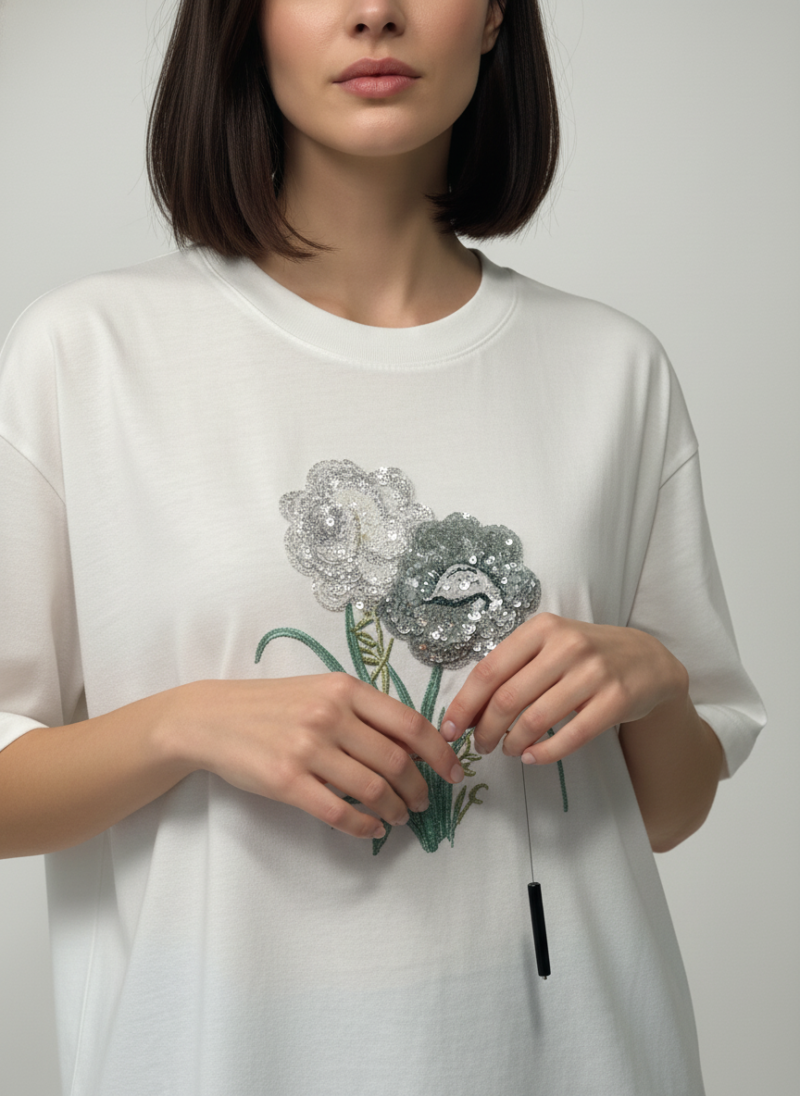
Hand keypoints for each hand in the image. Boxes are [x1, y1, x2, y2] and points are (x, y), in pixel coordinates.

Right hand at [172, 673, 464, 839]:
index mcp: (345, 689)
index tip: (453, 772)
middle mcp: (330, 715)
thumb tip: (413, 743)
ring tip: (400, 817)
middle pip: (397, 761)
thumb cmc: (272, 704)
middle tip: (423, 802)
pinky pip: (338, 812)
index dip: (439, 753)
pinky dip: (363, 825)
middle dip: (419, 788)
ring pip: (373, 789)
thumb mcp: (321, 690)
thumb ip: (363, 710)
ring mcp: (308, 749)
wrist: (211, 718)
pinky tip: (371, 828)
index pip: (409, 724)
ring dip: (395, 809)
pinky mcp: (286, 781)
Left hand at [439, 613, 687, 764]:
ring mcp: (594, 672)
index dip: (464, 704)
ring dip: (513, 744)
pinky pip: (571, 736)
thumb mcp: (548, 645)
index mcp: (541, 628)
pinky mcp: (616, 700)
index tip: (450, 729)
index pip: (489, 670)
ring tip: (509, 750)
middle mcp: (567, 645)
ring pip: (536, 720)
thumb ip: (512, 669)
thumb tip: (469, 710)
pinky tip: (533, 757)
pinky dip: (544, 753)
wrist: (647, 659)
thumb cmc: (585, 654)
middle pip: (508, 698)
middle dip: (486, 730)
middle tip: (480, 746)